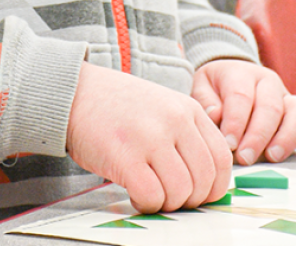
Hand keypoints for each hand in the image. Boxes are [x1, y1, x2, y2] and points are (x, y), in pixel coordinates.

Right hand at [66, 61, 232, 213]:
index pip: (222, 160)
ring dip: (167, 203)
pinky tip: (134, 193)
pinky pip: (152, 197)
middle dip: (190, 200)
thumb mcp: (162, 106)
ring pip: (181, 192)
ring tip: (149, 192)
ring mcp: (150, 137)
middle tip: (169, 197)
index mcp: (188, 109)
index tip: (197, 194)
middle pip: (205, 180)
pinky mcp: (125, 155)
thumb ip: (186, 135)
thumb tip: (206, 183)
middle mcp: (175, 120)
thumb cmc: (116, 105)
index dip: (213, 187)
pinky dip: (146, 203)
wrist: (74, 91)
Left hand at [191, 59, 295, 165]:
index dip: (236, 122)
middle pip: (270, 106)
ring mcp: (286, 96)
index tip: (228, 144)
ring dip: (285, 138)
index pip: (241, 96)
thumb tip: (216, 116)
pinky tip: (280, 155)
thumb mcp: (201, 87)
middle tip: (245, 158)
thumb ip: (205, 101)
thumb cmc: (215, 89)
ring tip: (270, 157)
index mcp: (241, 72)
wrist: (233, 80)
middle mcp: (267, 81)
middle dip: (258, 136)